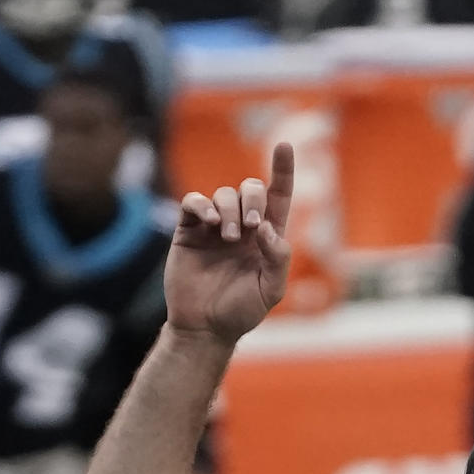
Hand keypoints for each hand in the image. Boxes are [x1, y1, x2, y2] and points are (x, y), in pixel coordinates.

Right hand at [165, 144, 294, 347]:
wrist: (204, 327)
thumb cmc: (241, 312)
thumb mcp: (271, 291)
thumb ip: (278, 259)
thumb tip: (268, 227)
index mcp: (266, 238)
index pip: (278, 196)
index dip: (282, 170)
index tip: (284, 145)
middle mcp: (243, 227)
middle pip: (251, 189)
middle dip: (253, 199)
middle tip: (250, 227)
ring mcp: (214, 227)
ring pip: (224, 194)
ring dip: (229, 211)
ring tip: (228, 238)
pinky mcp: (189, 230)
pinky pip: (194, 202)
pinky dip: (202, 204)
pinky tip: (208, 220)